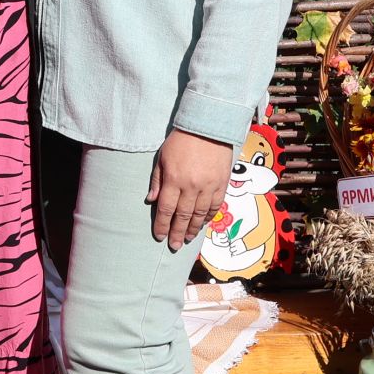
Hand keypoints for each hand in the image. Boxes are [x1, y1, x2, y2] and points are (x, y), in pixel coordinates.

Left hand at [148, 129, 233, 250]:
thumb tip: (152, 200)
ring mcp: (208, 186)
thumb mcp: (162, 157)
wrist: (208, 127)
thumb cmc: (181, 141)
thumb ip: (157, 180)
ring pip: (200, 214)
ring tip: (187, 238)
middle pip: (183, 216)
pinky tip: (202, 223)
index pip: (166, 209)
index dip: (162, 225)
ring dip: (192, 228)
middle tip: (174, 246)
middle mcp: (192, 186)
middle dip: (177, 233)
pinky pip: (215, 206)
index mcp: (174, 179)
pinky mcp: (222, 184)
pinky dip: (208, 217)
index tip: (160, 236)